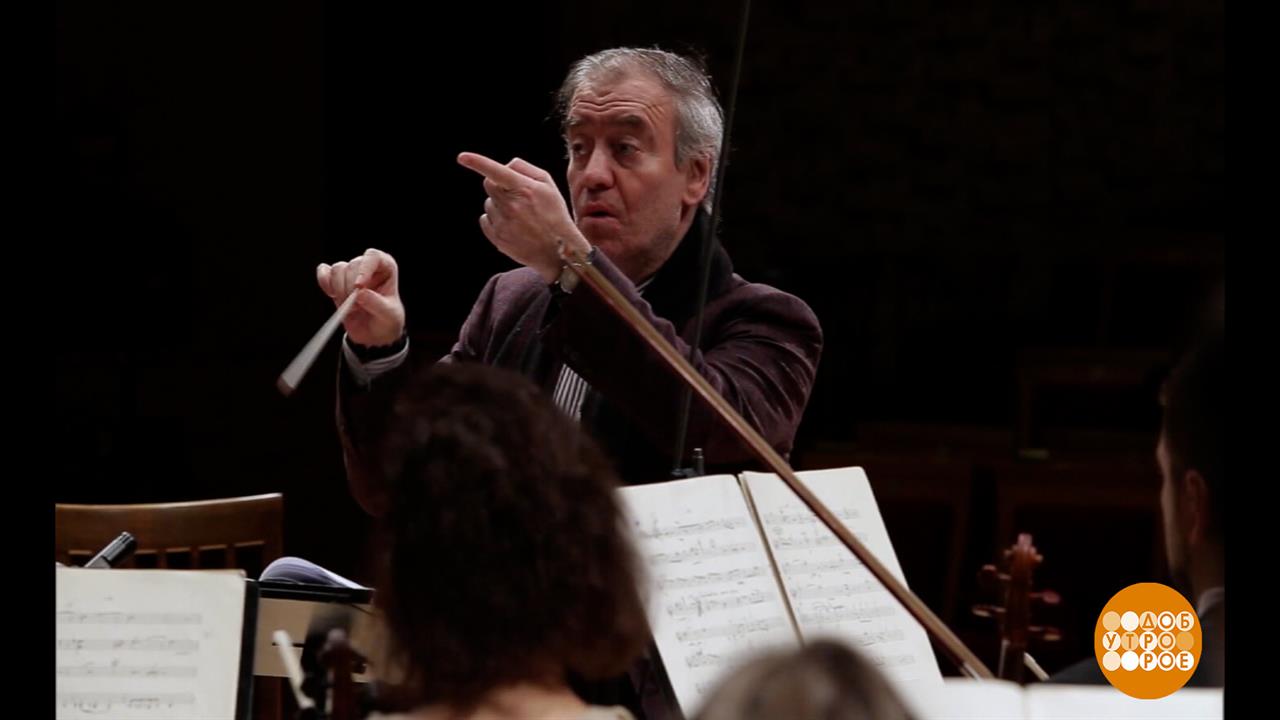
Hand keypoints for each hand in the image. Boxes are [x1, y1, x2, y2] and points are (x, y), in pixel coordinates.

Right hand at [316, 248, 405, 346]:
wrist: (374, 333)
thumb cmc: (387, 320)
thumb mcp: (388, 316)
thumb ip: (376, 304)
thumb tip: (360, 293)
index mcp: (386, 268)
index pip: (373, 256)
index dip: (364, 269)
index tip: (359, 287)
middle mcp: (367, 266)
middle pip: (352, 265)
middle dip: (350, 287)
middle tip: (356, 307)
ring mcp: (350, 272)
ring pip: (337, 270)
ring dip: (339, 290)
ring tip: (350, 307)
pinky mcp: (335, 280)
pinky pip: (324, 272)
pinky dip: (325, 284)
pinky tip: (332, 295)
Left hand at [457, 152, 590, 282]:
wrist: (558, 251)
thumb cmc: (555, 214)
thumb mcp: (549, 186)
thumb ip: (525, 169)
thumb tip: (505, 165)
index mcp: (525, 189)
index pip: (497, 171)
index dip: (477, 162)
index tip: (462, 157)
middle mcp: (511, 205)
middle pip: (489, 184)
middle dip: (498, 185)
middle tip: (515, 194)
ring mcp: (503, 223)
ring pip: (488, 203)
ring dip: (499, 204)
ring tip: (519, 215)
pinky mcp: (497, 238)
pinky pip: (485, 220)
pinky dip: (494, 219)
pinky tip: (512, 225)